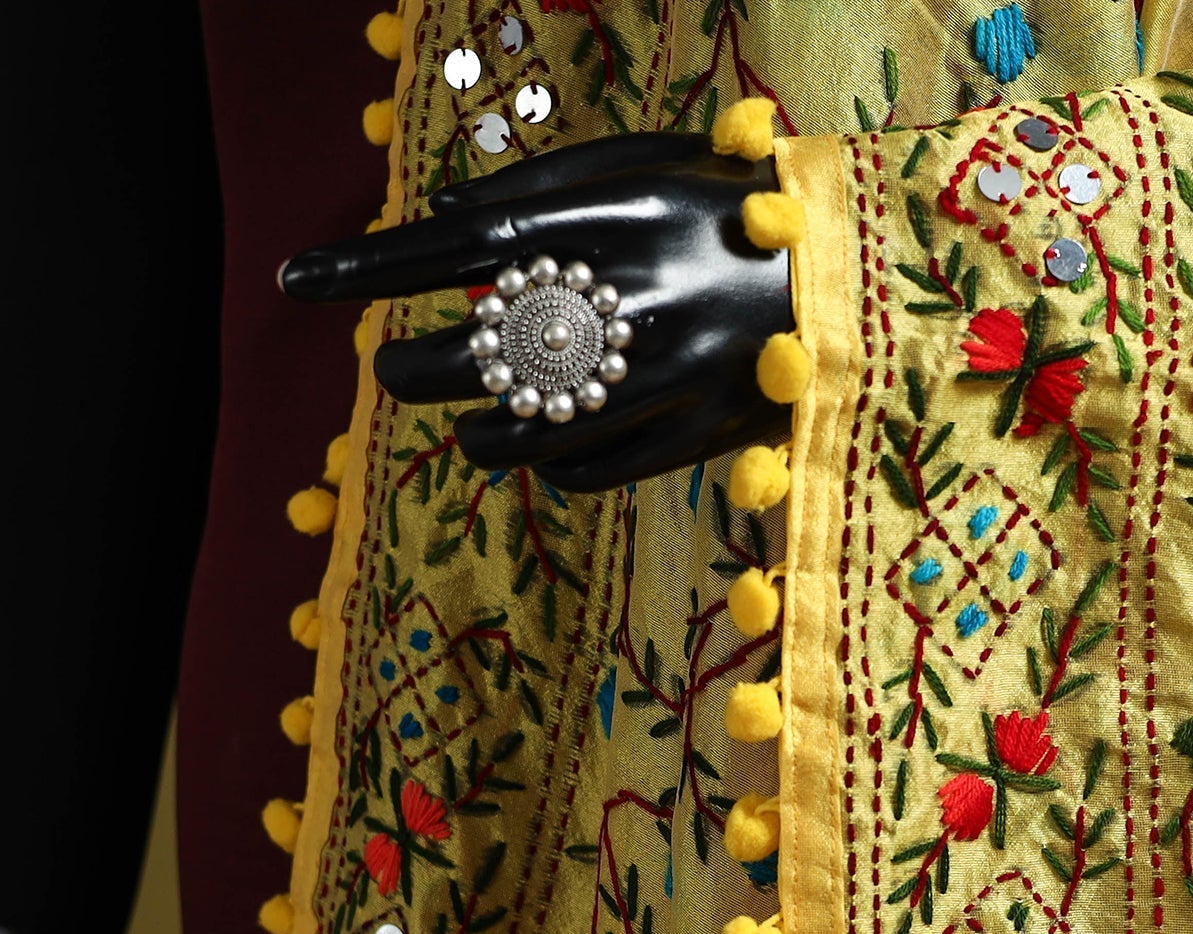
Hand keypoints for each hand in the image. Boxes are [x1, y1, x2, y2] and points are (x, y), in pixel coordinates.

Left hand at [280, 132, 794, 492]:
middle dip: (415, 369)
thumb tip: (451, 221)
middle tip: (394, 370)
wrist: (853, 278)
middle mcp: (626, 301)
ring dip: (480, 433)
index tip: (300, 282)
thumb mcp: (647, 163)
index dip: (370, 267)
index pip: (455, 246)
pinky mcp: (693, 437)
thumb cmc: (732, 208)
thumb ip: (550, 191)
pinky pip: (588, 470)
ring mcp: (661, 377)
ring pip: (527, 431)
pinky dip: (550, 464)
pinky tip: (546, 448)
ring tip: (472, 424)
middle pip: (479, 353)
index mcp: (607, 219)